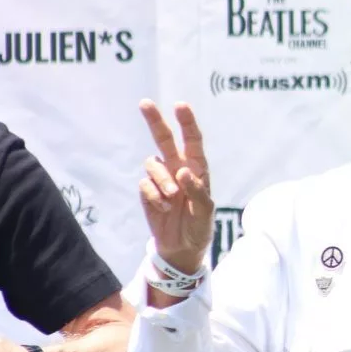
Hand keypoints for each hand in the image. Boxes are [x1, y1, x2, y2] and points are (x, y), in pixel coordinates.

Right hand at [138, 100, 213, 273]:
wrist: (182, 248)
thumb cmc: (199, 227)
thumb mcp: (205, 212)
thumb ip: (197, 191)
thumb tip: (182, 170)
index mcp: (197, 169)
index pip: (192, 141)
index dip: (187, 123)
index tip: (180, 105)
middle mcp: (177, 168)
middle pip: (164, 140)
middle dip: (155, 121)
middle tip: (145, 103)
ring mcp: (161, 179)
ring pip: (153, 164)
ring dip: (162, 180)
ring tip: (173, 199)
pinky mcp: (148, 192)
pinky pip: (145, 184)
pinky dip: (154, 196)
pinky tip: (164, 208)